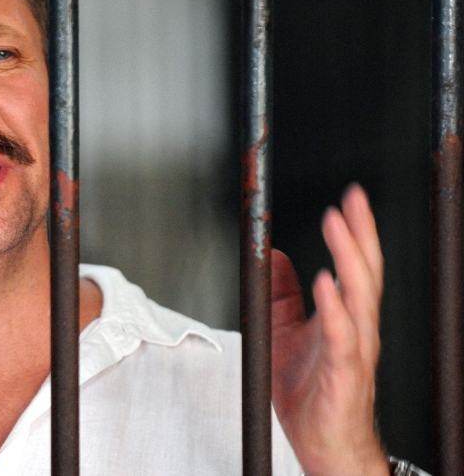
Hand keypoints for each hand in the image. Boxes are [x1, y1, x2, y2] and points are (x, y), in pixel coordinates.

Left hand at [270, 184, 388, 475]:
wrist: (324, 445)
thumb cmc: (310, 393)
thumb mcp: (284, 333)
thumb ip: (282, 296)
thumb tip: (277, 257)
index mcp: (343, 317)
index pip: (354, 265)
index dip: (354, 232)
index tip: (350, 198)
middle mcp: (355, 329)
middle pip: (365, 272)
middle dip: (360, 234)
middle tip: (352, 200)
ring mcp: (353, 350)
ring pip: (359, 297)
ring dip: (349, 259)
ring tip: (339, 227)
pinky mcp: (343, 373)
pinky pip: (341, 336)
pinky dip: (334, 308)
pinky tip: (325, 283)